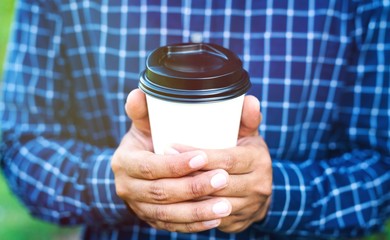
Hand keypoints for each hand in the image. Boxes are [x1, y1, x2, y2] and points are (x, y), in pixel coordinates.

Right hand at [111, 89, 231, 231]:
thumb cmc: (147, 141)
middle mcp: (128, 187)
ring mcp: (139, 207)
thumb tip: (138, 92)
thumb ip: (145, 110)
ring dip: (198, 211)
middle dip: (193, 188)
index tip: (203, 157)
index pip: (149, 166)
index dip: (175, 164)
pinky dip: (194, 224)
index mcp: (125, 162)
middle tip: (222, 179)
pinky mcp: (151, 220)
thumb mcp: (144, 125)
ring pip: (168, 214)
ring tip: (225, 206)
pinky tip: (215, 220)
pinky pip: (172, 226)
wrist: (136, 169)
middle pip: (161, 192)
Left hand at [173, 96, 271, 232]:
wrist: (258, 187)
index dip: (196, 154)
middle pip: (216, 182)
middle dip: (187, 173)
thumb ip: (245, 117)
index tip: (170, 146)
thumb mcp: (247, 133)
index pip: (225, 159)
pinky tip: (173, 199)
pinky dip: (191, 209)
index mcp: (257, 159)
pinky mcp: (238, 223)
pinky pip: (210, 218)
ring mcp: (249, 207)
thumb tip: (250, 99)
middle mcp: (258, 185)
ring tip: (161, 180)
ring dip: (186, 193)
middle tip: (161, 162)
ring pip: (211, 203)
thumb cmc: (245, 153)